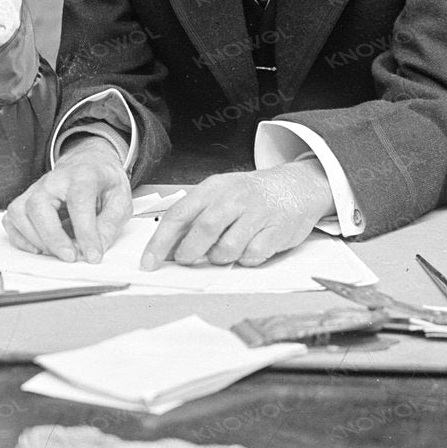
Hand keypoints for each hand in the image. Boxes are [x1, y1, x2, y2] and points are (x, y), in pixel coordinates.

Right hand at [3, 137, 132, 262]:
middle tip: (70, 257)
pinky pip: (11, 220)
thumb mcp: (121, 200)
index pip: (78, 201)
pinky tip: (39, 249)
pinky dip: (20, 238)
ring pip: (19, 212)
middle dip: (53, 237)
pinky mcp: (25, 200)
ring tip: (57, 252)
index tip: (92, 256)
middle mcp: (53, 180)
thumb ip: (110, 225)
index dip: (85, 232)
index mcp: (83, 175)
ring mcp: (35, 189)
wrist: (89, 164)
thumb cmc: (104, 183)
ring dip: (36, 239)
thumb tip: (95, 249)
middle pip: (39, 205)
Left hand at [141, 164, 331, 269]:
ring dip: (219, 258)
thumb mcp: (220, 194)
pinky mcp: (277, 231)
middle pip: (203, 230)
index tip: (149, 262)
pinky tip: (249, 249)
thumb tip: (167, 247)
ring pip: (227, 248)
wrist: (297, 185)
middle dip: (189, 252)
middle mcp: (234, 198)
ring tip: (224, 251)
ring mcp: (257, 214)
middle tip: (186, 260)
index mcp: (213, 188)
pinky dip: (245, 260)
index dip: (160, 242)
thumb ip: (195, 217)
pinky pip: (252, 256)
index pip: (179, 215)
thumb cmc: (251, 194)